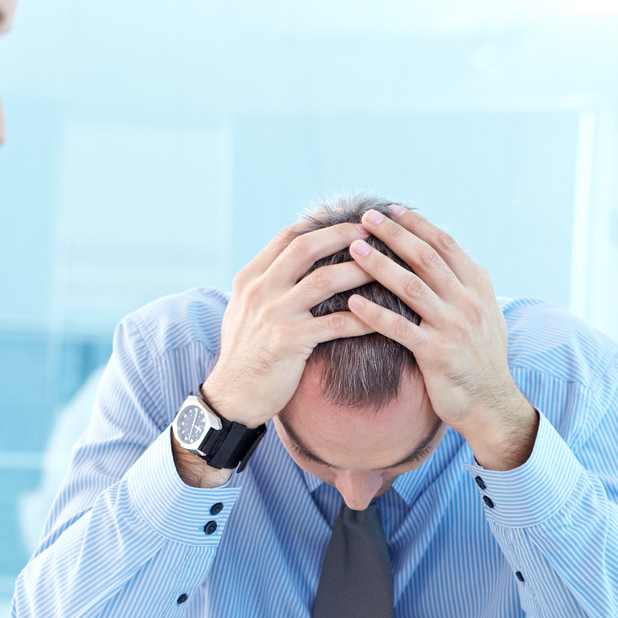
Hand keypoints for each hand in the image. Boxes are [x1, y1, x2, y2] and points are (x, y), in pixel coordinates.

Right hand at [195, 220, 379, 438]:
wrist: (231, 396)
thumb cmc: (244, 355)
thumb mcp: (244, 310)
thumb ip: (265, 286)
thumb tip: (288, 265)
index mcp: (250, 278)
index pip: (286, 238)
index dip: (319, 225)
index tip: (347, 222)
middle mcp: (260, 290)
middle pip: (305, 248)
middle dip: (342, 235)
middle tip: (372, 232)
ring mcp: (274, 315)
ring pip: (323, 280)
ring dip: (358, 270)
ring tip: (386, 266)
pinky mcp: (289, 342)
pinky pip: (335, 324)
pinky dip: (363, 318)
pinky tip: (385, 317)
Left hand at [343, 207, 536, 471]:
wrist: (491, 403)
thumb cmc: (480, 358)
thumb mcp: (484, 313)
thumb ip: (465, 284)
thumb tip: (444, 254)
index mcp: (478, 286)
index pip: (445, 245)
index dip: (417, 225)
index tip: (392, 209)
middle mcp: (468, 302)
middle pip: (426, 257)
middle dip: (395, 235)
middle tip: (367, 218)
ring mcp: (453, 327)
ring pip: (411, 287)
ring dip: (380, 265)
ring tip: (354, 249)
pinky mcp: (437, 354)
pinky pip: (400, 329)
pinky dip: (375, 314)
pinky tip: (352, 302)